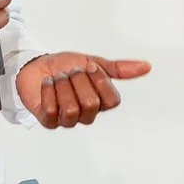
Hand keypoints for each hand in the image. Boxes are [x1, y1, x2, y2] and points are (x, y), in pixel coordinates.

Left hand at [16, 52, 150, 128]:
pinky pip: (51, 111)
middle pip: (91, 104)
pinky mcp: (48, 121)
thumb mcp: (93, 62)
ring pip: (71, 110)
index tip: (89, 66)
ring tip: (58, 78)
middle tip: (70, 72)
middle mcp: (86, 115)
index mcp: (100, 102)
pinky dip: (48, 91)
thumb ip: (118, 69)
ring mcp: (67, 120)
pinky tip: (47, 84)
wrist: (36, 64)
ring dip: (62, 86)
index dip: (100, 81)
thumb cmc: (65, 66)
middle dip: (78, 81)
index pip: (112, 100)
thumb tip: (146, 66)